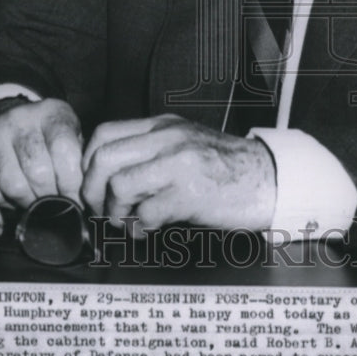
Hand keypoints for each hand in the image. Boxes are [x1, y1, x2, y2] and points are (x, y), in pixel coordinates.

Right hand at [0, 98, 82, 208]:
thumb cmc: (43, 134)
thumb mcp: (68, 133)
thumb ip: (79, 158)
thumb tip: (86, 194)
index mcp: (51, 112)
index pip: (64, 151)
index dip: (72, 183)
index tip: (75, 197)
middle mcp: (20, 118)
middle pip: (38, 172)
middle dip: (51, 197)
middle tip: (56, 203)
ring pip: (14, 186)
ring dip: (29, 202)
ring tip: (37, 201)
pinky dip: (6, 203)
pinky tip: (14, 195)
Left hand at [81, 114, 275, 233]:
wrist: (269, 179)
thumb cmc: (226, 168)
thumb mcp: (184, 144)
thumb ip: (149, 151)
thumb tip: (107, 175)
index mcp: (162, 126)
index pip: (103, 134)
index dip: (88, 165)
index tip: (94, 186)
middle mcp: (167, 139)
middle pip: (102, 159)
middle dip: (93, 192)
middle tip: (104, 211)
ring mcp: (179, 163)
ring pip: (118, 185)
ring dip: (115, 214)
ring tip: (129, 223)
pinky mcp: (191, 193)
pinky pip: (146, 213)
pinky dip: (141, 228)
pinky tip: (151, 229)